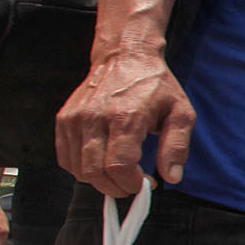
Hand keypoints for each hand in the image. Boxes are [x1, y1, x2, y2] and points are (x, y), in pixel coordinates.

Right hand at [56, 47, 194, 195]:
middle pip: (95, 172)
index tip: (144, 184)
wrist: (124, 56)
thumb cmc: (155, 86)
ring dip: (99, 181)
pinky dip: (82, 169)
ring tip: (118, 172)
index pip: (119, 166)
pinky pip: (66, 159)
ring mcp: (75, 118)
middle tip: (131, 184)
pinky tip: (100, 162)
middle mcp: (95, 117)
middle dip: (115, 188)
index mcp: (126, 117)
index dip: (131, 184)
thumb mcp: (180, 112)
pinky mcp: (64, 119)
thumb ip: (177, 146)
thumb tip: (172, 177)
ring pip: (78, 169)